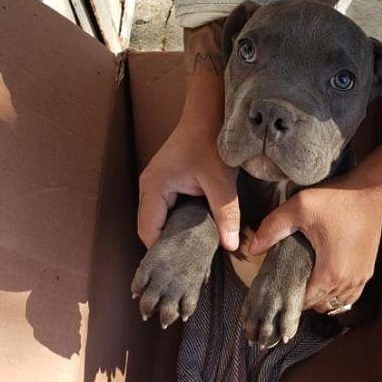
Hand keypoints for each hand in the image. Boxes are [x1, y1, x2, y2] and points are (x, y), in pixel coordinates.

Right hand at [138, 21, 240, 249]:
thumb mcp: (221, 181)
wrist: (209, 111)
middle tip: (188, 267)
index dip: (161, 253)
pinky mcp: (167, 181)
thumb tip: (232, 246)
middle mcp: (149, 187)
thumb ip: (226, 214)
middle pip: (150, 228)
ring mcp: (156, 184)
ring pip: (159, 219)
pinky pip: (167, 209)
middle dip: (167, 247)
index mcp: (154, 188)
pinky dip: (178, 222)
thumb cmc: (211, 141)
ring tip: (192, 255)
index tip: (180, 270)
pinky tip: (195, 233)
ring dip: (173, 235)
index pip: (148, 232)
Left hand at [246, 181, 381, 311]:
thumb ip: (273, 228)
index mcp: (330, 272)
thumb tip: (253, 249)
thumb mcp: (299, 207)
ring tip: (307, 283)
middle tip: (288, 284)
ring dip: (321, 299)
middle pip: (321, 305)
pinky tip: (327, 282)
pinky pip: (351, 297)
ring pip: (336, 304)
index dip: (290, 299)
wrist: (371, 192)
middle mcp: (348, 282)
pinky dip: (337, 295)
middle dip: (304, 300)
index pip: (306, 302)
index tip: (279, 289)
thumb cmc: (336, 200)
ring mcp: (361, 278)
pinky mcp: (368, 271)